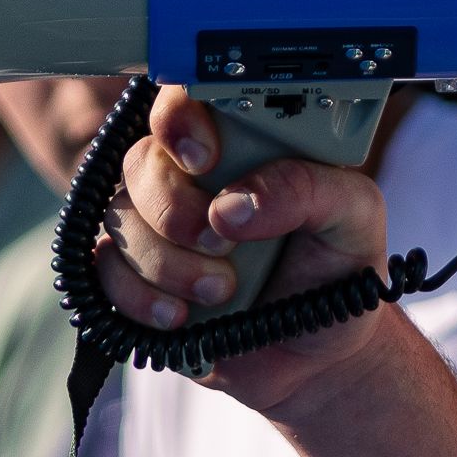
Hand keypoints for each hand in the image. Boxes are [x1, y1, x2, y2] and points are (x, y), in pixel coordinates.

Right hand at [96, 86, 406, 415]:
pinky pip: (103, 273)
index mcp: (243, 144)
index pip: (190, 101)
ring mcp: (158, 228)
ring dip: (166, 262)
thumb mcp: (353, 216)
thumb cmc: (339, 270)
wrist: (321, 355)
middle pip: (143, 161)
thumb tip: (232, 204)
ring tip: (222, 290)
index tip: (205, 158)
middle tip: (221, 240)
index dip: (181, 118)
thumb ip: (307, 189)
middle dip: (175, 207)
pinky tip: (181, 317)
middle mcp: (192, 178)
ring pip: (119, 218)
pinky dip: (138, 297)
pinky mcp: (136, 279)